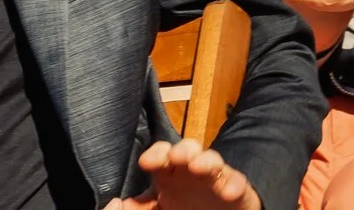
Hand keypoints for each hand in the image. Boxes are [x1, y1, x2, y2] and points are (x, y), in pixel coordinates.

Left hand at [109, 138, 260, 208]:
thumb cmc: (184, 208)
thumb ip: (136, 208)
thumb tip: (116, 203)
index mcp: (168, 174)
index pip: (160, 155)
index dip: (156, 154)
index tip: (147, 162)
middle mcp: (191, 171)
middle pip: (188, 149)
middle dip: (184, 149)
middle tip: (178, 156)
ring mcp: (214, 179)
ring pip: (213, 161)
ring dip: (207, 161)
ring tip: (199, 166)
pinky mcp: (236, 189)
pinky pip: (237, 182)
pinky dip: (233, 184)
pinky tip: (228, 191)